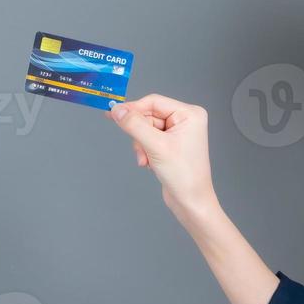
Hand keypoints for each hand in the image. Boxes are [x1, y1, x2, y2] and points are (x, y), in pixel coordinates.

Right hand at [107, 93, 216, 213]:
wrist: (190, 200)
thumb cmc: (184, 175)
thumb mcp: (155, 146)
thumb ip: (134, 125)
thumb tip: (117, 110)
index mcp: (190, 114)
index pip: (154, 102)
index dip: (133, 108)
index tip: (113, 114)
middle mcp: (186, 120)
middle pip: (148, 116)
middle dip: (140, 135)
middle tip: (141, 149)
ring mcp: (179, 132)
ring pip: (146, 129)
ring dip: (141, 145)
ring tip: (148, 160)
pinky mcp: (171, 144)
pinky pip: (149, 140)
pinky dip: (145, 151)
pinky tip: (150, 163)